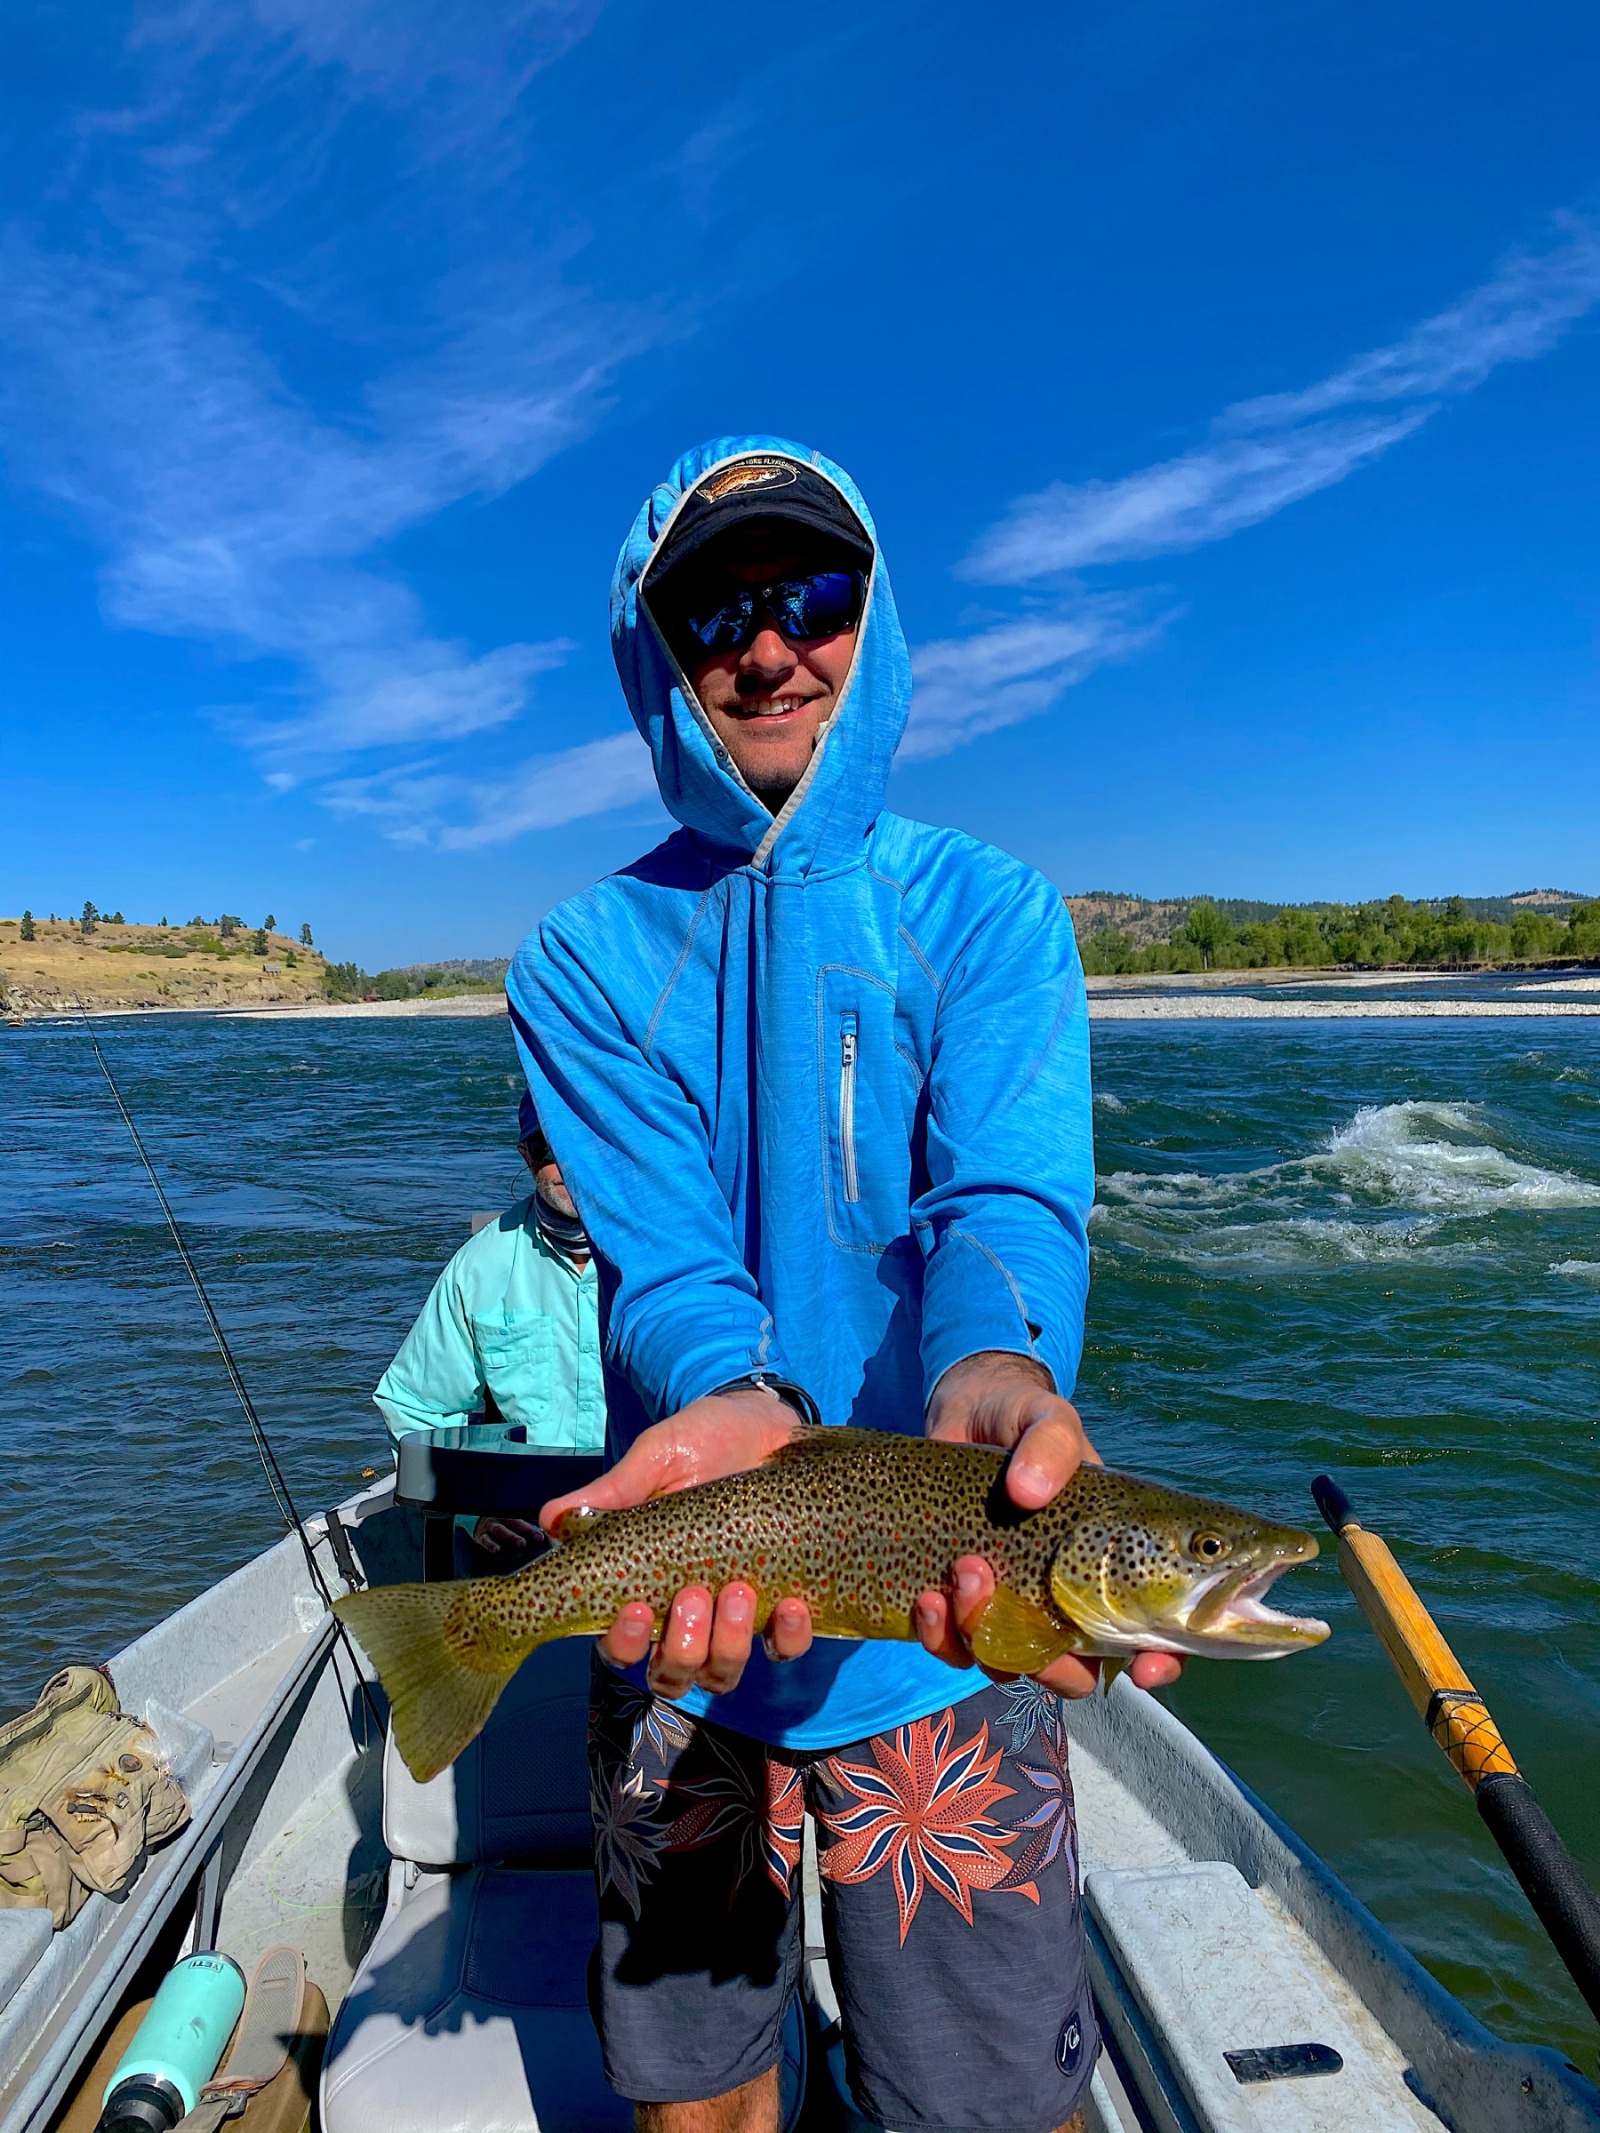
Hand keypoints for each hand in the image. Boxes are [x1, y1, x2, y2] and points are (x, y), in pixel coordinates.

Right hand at [472, 1515, 543, 1556]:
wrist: (476, 1521)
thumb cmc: (500, 1524)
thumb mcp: (511, 1521)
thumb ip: (526, 1524)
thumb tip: (543, 1531)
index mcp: (511, 1516)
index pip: (525, 1522)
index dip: (533, 1529)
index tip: (541, 1537)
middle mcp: (502, 1519)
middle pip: (515, 1523)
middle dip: (525, 1530)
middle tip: (536, 1537)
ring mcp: (491, 1526)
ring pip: (501, 1530)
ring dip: (511, 1536)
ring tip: (520, 1543)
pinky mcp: (481, 1535)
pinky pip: (485, 1539)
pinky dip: (491, 1544)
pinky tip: (496, 1550)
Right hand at [539, 1389, 814, 1697]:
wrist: (764, 1422)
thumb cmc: (701, 1442)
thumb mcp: (657, 1459)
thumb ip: (613, 1491)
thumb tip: (550, 1519)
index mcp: (645, 1585)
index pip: (622, 1646)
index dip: (625, 1644)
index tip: (636, 1609)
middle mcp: (687, 1614)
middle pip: (672, 1673)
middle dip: (681, 1647)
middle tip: (693, 1594)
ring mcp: (736, 1615)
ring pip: (722, 1671)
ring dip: (727, 1644)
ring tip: (738, 1591)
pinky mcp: (783, 1604)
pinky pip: (785, 1647)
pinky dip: (788, 1638)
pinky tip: (791, 1606)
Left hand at [915, 1351, 1182, 1698]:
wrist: (962, 1411)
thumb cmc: (1023, 1417)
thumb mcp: (1047, 1419)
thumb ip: (1051, 1445)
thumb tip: (1030, 1491)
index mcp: (1107, 1563)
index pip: (1150, 1634)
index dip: (1157, 1662)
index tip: (1146, 1668)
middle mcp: (1061, 1596)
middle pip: (1071, 1670)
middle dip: (1048, 1663)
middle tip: (1013, 1600)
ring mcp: (1008, 1601)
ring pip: (1007, 1662)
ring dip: (983, 1634)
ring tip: (964, 1571)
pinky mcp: (957, 1599)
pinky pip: (952, 1645)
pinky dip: (941, 1634)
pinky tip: (929, 1597)